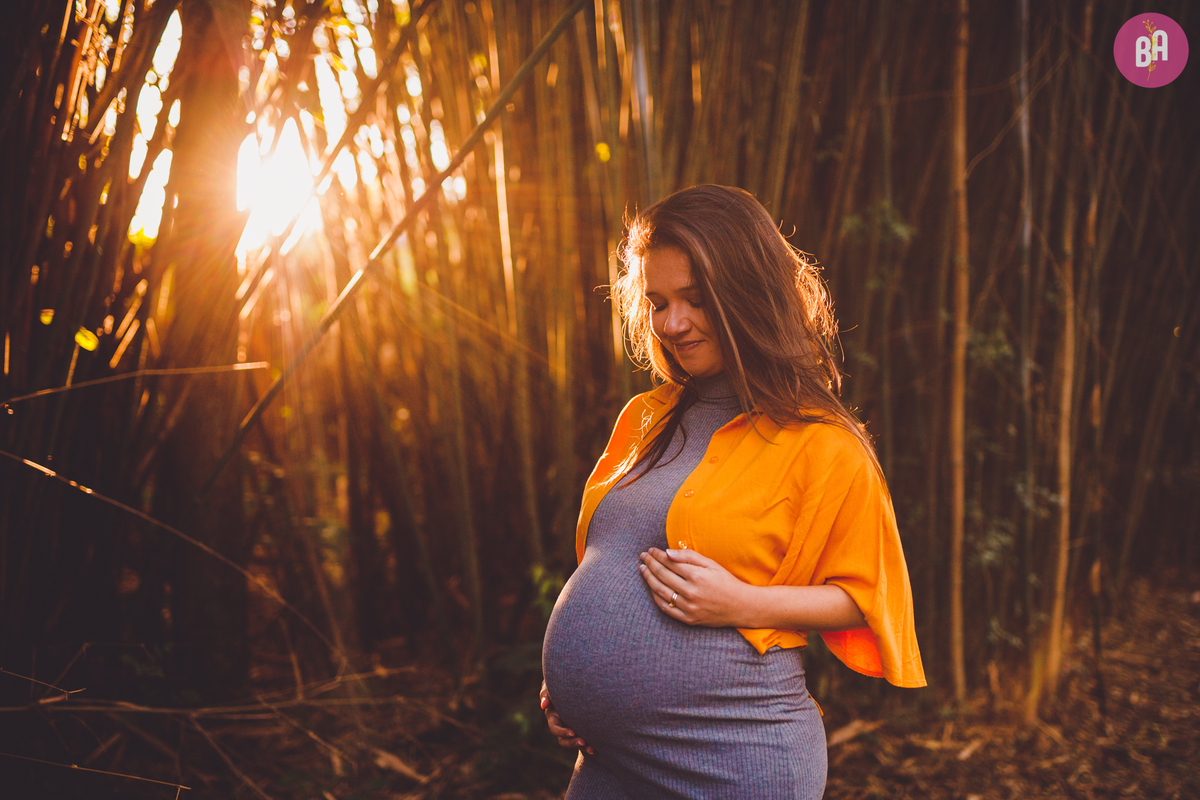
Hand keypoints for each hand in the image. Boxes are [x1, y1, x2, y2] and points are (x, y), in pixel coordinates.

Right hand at [539, 681, 594, 753]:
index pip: (555, 728)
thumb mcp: (550, 686)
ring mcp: (571, 727)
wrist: (577, 682)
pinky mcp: (581, 729)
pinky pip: (584, 741)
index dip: (562, 731)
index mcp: (553, 716)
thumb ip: (546, 693)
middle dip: (572, 742)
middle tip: (583, 742)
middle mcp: (561, 724)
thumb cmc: (559, 682)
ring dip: (581, 747)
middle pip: (563, 739)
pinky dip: (589, 746)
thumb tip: (543, 705)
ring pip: (573, 742)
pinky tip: (596, 749)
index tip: (572, 732)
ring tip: (591, 748)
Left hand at [638, 547, 753, 626]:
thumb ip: (688, 556)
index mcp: (697, 576)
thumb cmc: (726, 581)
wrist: (740, 606)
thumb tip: (667, 552)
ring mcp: (688, 607)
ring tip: (643, 570)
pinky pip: (666, 608)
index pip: (669, 563)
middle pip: (662, 575)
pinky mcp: (688, 619)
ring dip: (649, 579)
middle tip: (643, 557)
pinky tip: (652, 588)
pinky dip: (656, 597)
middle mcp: (691, 592)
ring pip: (660, 591)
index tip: (650, 550)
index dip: (657, 555)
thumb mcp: (711, 564)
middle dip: (650, 564)